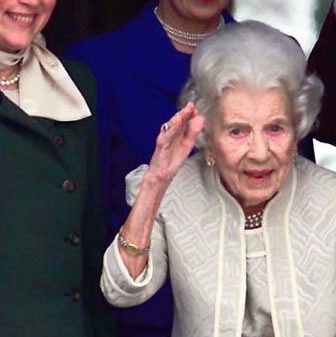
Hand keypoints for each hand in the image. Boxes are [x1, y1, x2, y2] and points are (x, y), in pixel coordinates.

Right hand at [118, 102, 203, 276]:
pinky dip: (161, 145)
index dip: (188, 130)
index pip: (179, 146)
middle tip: (191, 106)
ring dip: (172, 128)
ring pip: (163, 145)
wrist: (137, 230)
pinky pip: (158, 159)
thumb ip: (167, 180)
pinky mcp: (151, 179)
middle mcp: (159, 167)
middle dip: (181, 122)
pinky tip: (166, 133)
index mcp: (166, 169)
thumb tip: (177, 169)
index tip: (198, 114)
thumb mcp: (165, 191)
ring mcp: (154, 172)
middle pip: (171, 141)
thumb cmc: (150, 211)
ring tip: (181, 114)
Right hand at [147, 102, 204, 185]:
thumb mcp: (186, 146)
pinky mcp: (159, 150)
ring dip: (176, 120)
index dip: (190, 114)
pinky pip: (164, 139)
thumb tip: (201, 119)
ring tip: (183, 113)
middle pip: (176, 122)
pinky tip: (173, 127)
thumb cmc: (171, 162)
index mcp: (178, 135)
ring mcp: (164, 142)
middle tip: (190, 106)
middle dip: (183, 113)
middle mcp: (170, 136)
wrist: (159, 177)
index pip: (184, 121)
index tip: (196, 108)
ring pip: (169, 129)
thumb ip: (193, 133)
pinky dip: (168, 132)